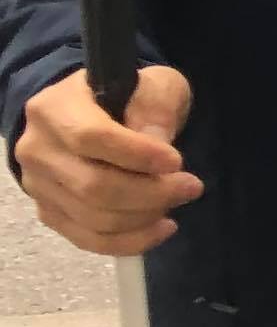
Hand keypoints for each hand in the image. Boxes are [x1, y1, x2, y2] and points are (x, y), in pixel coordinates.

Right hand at [18, 63, 195, 256]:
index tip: (177, 161)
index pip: (91, 138)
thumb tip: (157, 142)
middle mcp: (36, 149)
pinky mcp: (49, 213)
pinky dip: (130, 241)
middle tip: (191, 187)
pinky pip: (88, 239)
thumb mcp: (152, 84)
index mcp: (53, 108)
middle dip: (151, 193)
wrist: (89, 115)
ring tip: (176, 201)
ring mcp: (38, 186)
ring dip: (145, 217)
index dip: (138, 155)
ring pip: (93, 217)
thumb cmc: (126, 97)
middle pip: (93, 186)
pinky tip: (160, 228)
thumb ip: (155, 106)